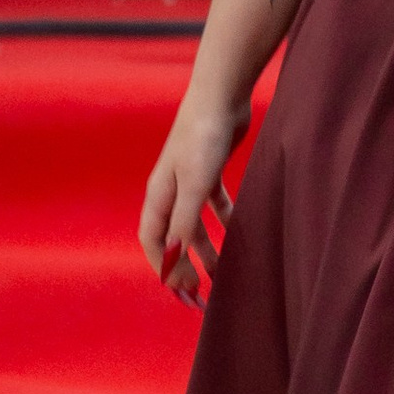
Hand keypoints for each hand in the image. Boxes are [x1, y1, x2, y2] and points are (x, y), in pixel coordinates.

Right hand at [139, 84, 251, 309]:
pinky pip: (214, 205)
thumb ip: (184, 223)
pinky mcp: (210, 170)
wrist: (220, 95)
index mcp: (158, 196)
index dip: (165, 270)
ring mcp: (189, 180)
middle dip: (184, 269)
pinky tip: (240, 233)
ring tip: (223, 275)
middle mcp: (169, 191)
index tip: (184, 294)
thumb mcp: (194, 185)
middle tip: (201, 298)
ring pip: (194, 226)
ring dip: (206, 251)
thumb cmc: (202, 137)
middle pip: (173, 238)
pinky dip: (224, 222)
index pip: (153, 243)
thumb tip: (173, 260)